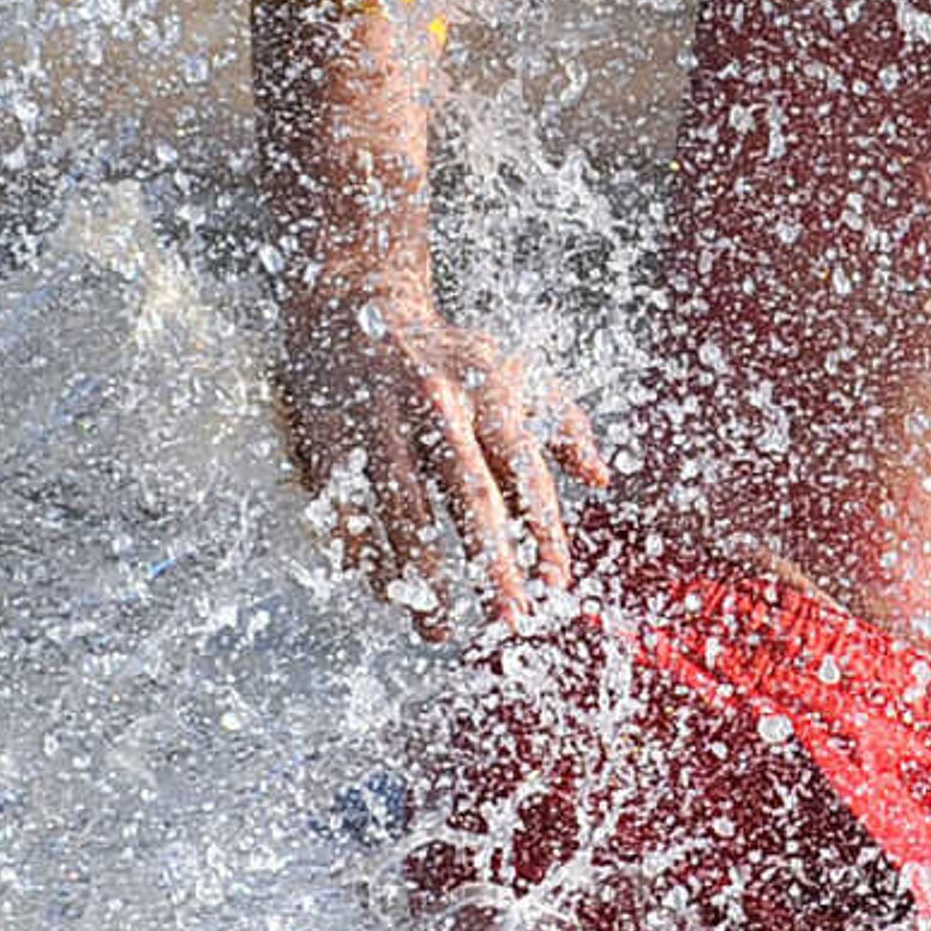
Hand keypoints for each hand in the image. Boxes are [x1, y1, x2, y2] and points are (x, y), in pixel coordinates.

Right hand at [275, 289, 609, 637]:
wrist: (354, 300)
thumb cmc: (447, 354)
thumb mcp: (514, 371)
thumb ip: (563, 424)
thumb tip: (602, 479)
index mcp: (487, 390)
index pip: (524, 469)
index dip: (543, 528)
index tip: (557, 582)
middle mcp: (436, 405)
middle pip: (468, 496)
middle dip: (491, 564)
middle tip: (509, 620)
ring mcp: (378, 420)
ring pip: (403, 513)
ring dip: (423, 579)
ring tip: (441, 629)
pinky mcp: (328, 434)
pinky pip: (346, 509)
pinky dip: (364, 556)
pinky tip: (384, 593)